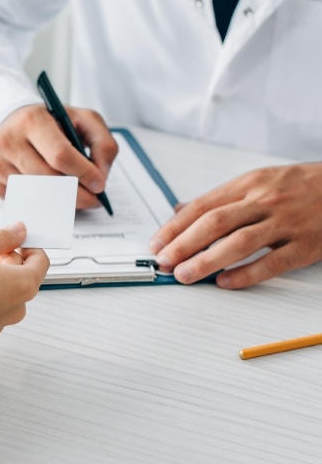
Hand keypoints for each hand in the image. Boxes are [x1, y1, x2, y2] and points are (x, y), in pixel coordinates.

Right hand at [0, 104, 118, 209]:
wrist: (12, 121)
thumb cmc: (51, 122)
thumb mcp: (83, 119)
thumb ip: (102, 143)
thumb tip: (100, 176)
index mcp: (32, 120)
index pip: (60, 154)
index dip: (83, 173)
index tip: (99, 185)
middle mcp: (10, 141)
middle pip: (48, 179)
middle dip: (76, 194)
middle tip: (93, 199)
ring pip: (37, 194)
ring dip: (61, 200)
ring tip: (76, 194)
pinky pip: (24, 201)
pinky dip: (42, 201)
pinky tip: (51, 191)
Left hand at [149, 163, 321, 288]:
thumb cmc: (299, 186)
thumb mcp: (257, 181)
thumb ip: (219, 198)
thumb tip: (181, 210)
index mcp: (248, 184)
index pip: (201, 206)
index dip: (174, 227)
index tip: (156, 244)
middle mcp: (263, 201)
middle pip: (214, 223)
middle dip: (183, 244)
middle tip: (163, 262)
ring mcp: (285, 223)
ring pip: (239, 242)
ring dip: (207, 261)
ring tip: (185, 275)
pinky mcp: (305, 245)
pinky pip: (272, 262)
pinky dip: (246, 274)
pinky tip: (225, 283)